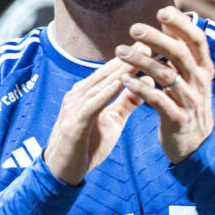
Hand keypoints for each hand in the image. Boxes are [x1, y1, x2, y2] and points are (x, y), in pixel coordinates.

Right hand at [43, 57, 142, 185]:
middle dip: (129, 57)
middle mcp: (79, 94)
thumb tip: (146, 85)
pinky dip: (106, 92)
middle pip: (107, 72)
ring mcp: (74, 107)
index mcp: (87, 93)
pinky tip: (119, 82)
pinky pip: (92, 104)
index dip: (131, 58)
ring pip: (100, 84)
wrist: (62, 172)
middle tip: (150, 42)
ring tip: (140, 57)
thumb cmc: (86, 146)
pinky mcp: (74, 122)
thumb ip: (126, 103)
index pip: (112, 71)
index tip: (152, 45)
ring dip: (120, 70)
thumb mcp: (112, 121)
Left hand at [118, 6, 214, 163]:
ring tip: (120, 51)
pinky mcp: (177, 119)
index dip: (182, 24)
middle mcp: (199, 82)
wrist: (198, 146)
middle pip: (180, 54)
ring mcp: (189, 101)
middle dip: (157, 39)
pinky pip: (158, 101)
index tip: (162, 11)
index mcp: (203, 69)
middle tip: (134, 28)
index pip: (197, 40)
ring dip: (142, 61)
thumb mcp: (191, 78)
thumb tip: (168, 22)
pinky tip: (125, 79)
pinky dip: (141, 88)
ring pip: (166, 76)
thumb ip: (181, 53)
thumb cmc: (188, 104)